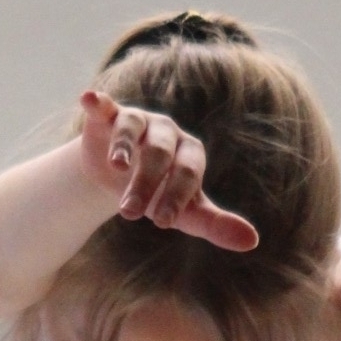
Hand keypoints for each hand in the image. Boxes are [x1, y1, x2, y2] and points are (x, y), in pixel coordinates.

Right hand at [79, 88, 259, 251]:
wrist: (118, 180)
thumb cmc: (159, 195)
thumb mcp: (186, 213)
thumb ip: (214, 224)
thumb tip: (253, 242)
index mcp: (190, 154)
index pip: (188, 172)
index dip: (177, 195)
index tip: (162, 222)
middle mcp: (167, 133)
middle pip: (159, 154)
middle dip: (146, 183)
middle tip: (129, 213)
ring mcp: (138, 122)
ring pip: (133, 130)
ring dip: (124, 148)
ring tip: (116, 168)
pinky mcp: (109, 118)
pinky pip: (105, 107)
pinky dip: (98, 103)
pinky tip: (88, 98)